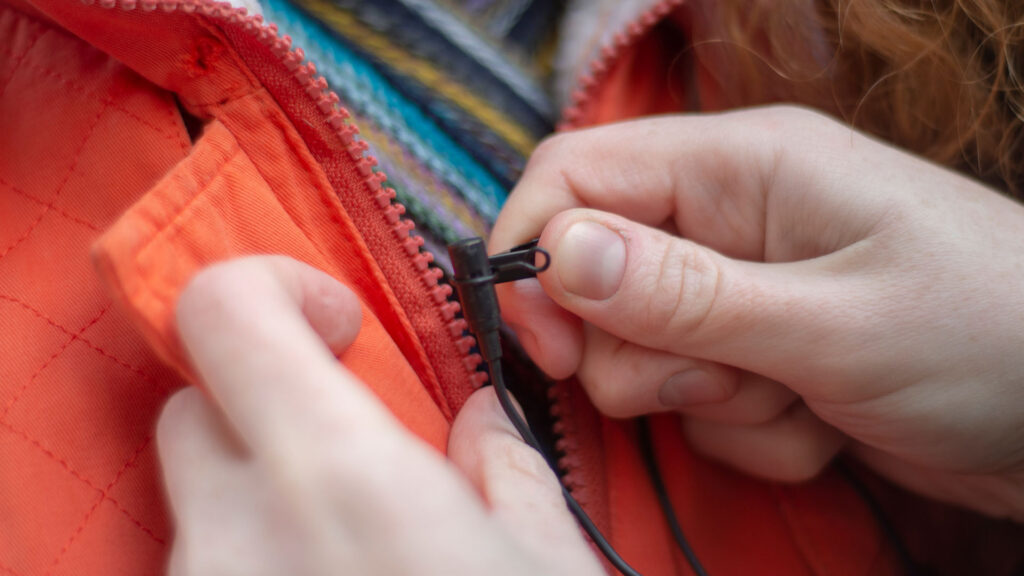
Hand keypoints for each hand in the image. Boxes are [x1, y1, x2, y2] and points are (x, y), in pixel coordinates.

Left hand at [157, 256, 602, 575]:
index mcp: (334, 477)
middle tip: (350, 447)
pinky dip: (252, 558)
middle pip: (197, 405)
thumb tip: (479, 425)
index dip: (276, 288)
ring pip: (198, 501)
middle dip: (265, 403)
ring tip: (351, 546)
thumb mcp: (545, 563)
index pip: (223, 309)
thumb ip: (506, 468)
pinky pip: (205, 566)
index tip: (341, 326)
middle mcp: (233, 535)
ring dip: (261, 494)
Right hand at [490, 106, 1023, 519]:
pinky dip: (751, 431)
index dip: (538, 255)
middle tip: (720, 381)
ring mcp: (745, 289)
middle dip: (641, 354)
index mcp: (741, 167)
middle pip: (597, 278)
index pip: (576, 174)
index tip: (549, 348)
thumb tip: (553, 252)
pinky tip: (824, 425)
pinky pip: (698, 400)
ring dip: (710, 401)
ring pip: (644, 353)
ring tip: (801, 401)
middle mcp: (731, 217)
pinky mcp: (762, 352)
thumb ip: (684, 294)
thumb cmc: (991, 335)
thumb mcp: (832, 323)